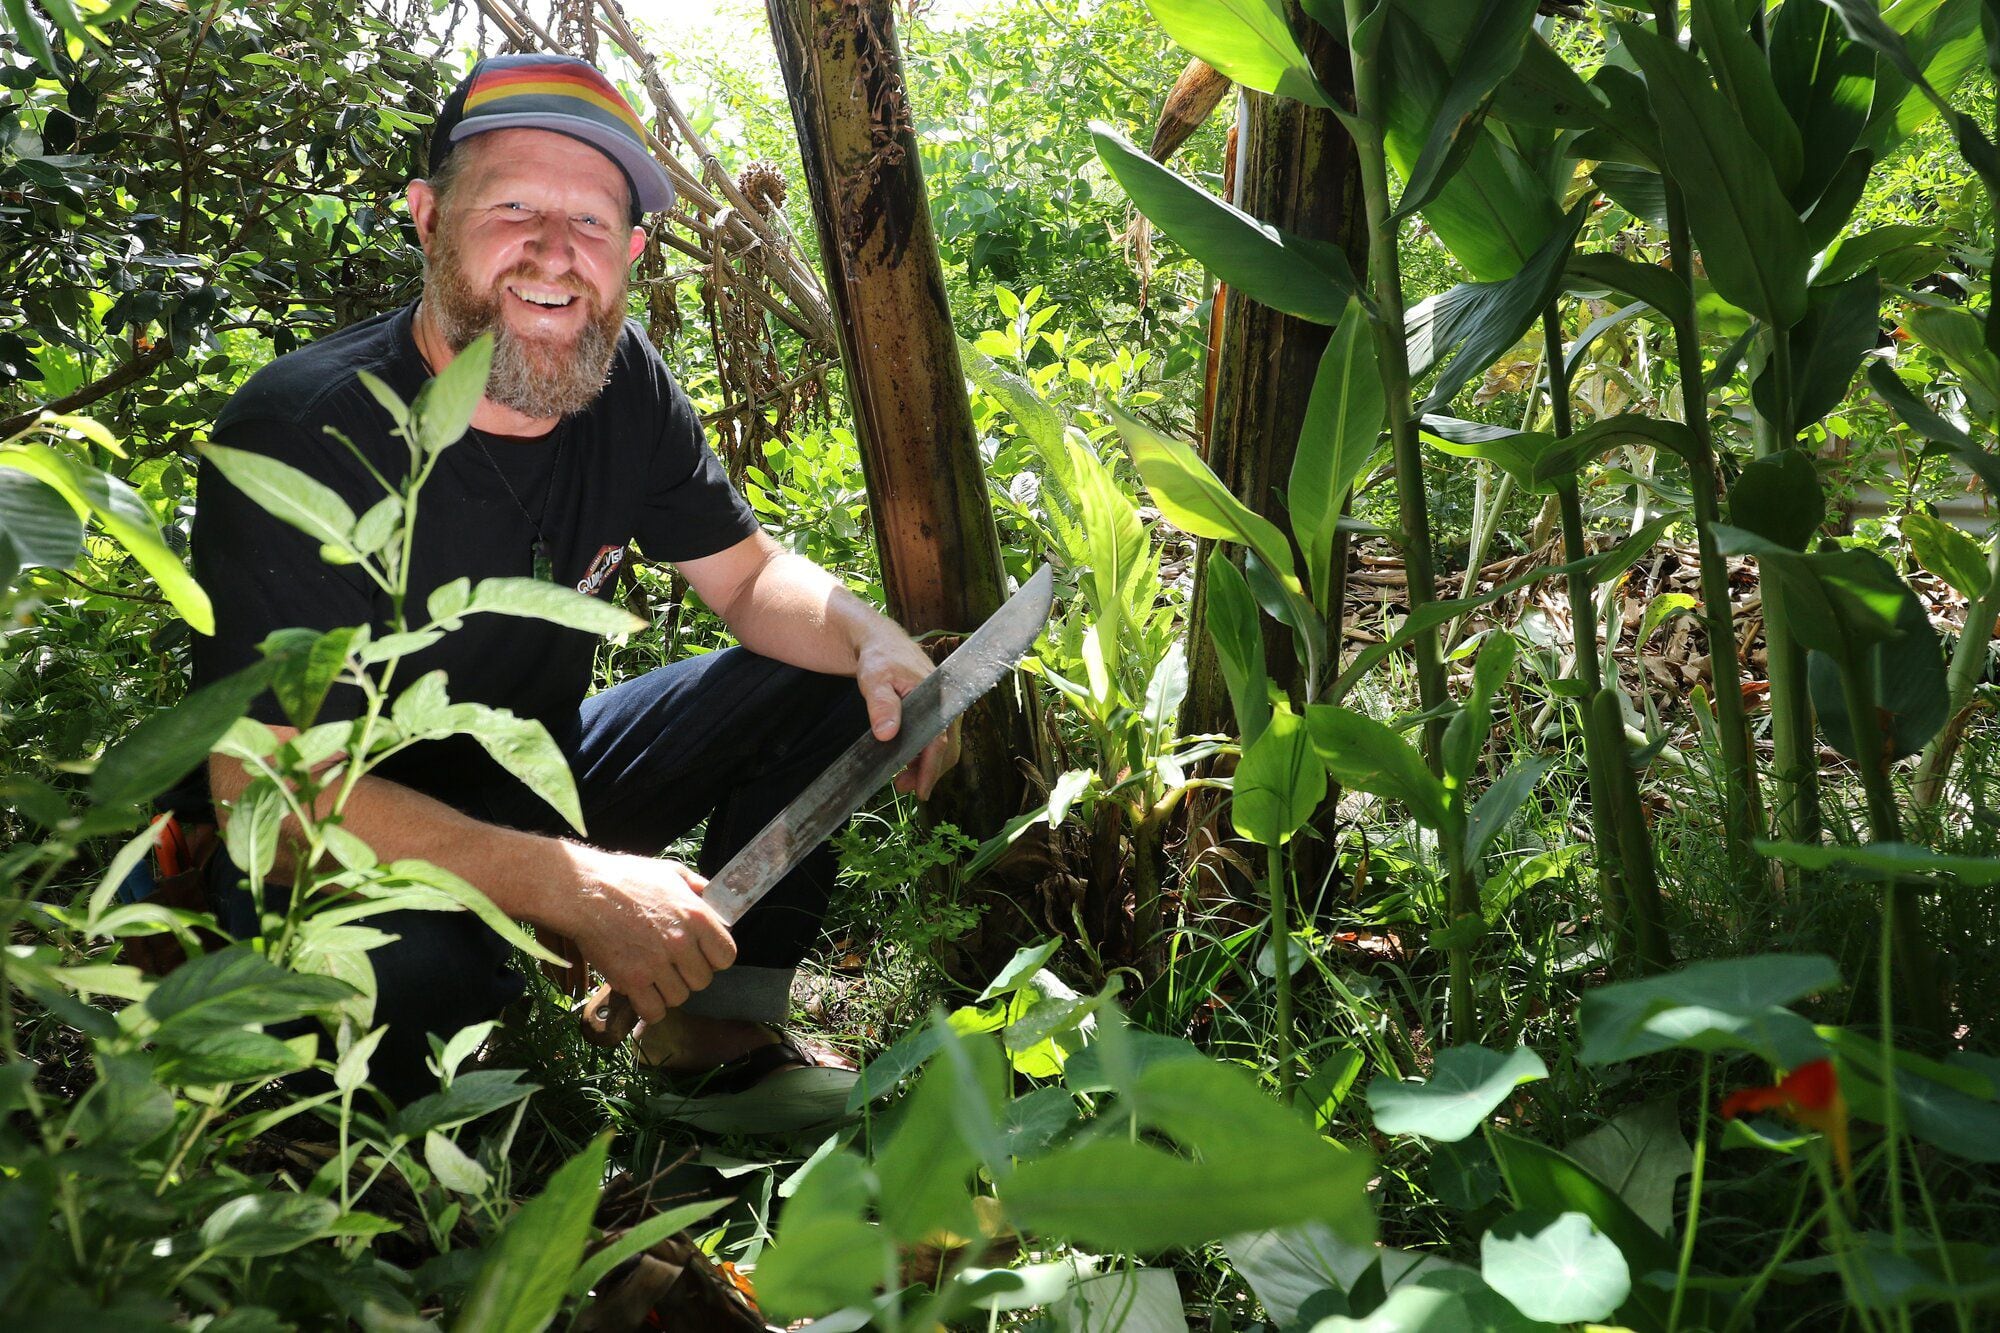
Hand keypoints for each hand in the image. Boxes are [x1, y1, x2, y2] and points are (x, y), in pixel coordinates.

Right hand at [563, 850, 736, 1022]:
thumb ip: (696, 886)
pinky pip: (653, 1011)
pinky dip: (650, 1007)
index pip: (726, 956)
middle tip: (673, 964)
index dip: (714, 958)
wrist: (584, 891)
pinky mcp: (631, 980)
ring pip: (679, 998)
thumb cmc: (625, 878)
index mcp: (696, 917)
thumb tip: (711, 895)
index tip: (701, 954)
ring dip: (669, 990)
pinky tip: (643, 993)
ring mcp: (655, 964)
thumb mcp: (669, 872)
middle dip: (690, 974)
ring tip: (655, 975)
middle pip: (703, 980)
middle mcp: (680, 943)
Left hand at [855, 628, 961, 799]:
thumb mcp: (876, 679)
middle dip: (928, 772)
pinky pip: (934, 740)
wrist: (882, 644)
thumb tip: (887, 734)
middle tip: (904, 788)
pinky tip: (905, 765)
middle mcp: (946, 706)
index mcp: (938, 698)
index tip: (922, 790)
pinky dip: (923, 756)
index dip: (930, 768)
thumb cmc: (881, 658)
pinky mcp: (934, 714)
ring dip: (925, 766)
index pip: (939, 740)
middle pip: (946, 749)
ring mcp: (942, 711)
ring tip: (901, 782)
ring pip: (942, 747)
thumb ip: (882, 705)